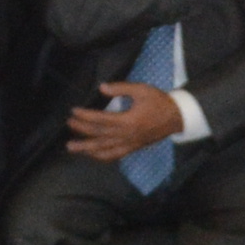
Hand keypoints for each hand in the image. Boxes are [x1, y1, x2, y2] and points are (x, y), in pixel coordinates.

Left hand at [62, 83, 181, 161]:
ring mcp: (129, 144)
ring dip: (86, 148)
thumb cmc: (159, 101)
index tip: (74, 111)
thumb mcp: (141, 90)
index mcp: (128, 121)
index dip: (85, 116)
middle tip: (68, 124)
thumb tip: (102, 88)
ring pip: (103, 149)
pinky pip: (114, 156)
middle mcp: (126, 136)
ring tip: (71, 147)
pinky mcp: (132, 148)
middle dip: (81, 130)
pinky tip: (91, 154)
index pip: (100, 120)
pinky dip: (100, 156)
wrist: (176, 117)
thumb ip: (121, 88)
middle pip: (98, 135)